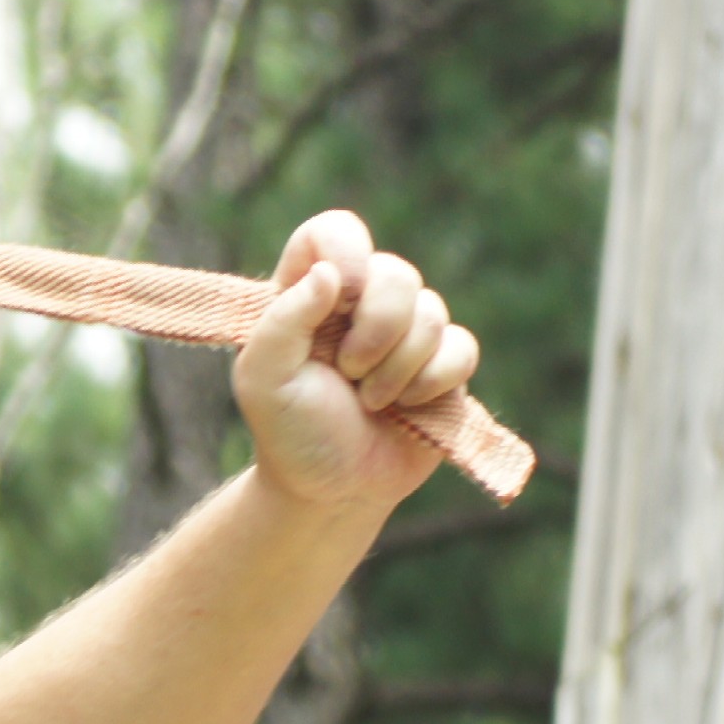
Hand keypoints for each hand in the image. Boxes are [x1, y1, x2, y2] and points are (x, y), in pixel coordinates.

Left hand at [233, 210, 480, 508]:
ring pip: (431, 310)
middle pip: (395, 271)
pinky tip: (404, 408)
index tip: (338, 293)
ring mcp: (407, 331)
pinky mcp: (444, 364)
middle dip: (376, 329)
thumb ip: (283, 320)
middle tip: (348, 373)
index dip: (344, 250)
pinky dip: (430, 383)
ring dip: (396, 367)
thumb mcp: (263, 380)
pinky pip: (461, 347)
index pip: (332, 231)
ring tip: (369, 401)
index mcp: (310, 295)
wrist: (331, 492)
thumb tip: (330, 274)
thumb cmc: (290, 433)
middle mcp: (361, 303)